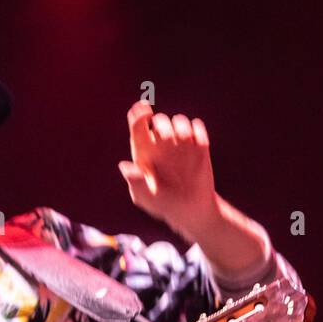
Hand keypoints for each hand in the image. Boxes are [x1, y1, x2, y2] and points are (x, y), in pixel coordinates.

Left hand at [119, 102, 217, 237]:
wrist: (190, 210)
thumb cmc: (164, 205)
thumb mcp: (146, 198)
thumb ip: (135, 182)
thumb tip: (124, 166)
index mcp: (145, 153)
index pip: (138, 127)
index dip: (138, 115)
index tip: (144, 111)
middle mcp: (161, 145)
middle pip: (159, 121)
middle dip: (162, 125)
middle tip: (166, 139)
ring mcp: (180, 144)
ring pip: (179, 120)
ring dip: (180, 125)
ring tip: (183, 139)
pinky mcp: (198, 146)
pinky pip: (197, 126)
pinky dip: (197, 130)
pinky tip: (198, 144)